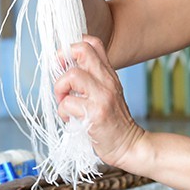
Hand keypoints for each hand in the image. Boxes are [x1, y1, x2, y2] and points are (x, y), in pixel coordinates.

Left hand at [54, 36, 143, 169]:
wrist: (129, 146)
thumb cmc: (112, 122)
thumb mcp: (107, 93)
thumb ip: (92, 79)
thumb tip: (64, 69)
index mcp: (109, 74)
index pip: (93, 43)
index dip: (72, 46)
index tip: (64, 61)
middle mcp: (107, 81)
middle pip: (81, 51)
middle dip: (62, 59)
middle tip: (60, 77)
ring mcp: (102, 97)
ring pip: (71, 75)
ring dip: (60, 89)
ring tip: (64, 102)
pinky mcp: (95, 114)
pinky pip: (67, 104)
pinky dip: (63, 112)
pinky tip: (70, 119)